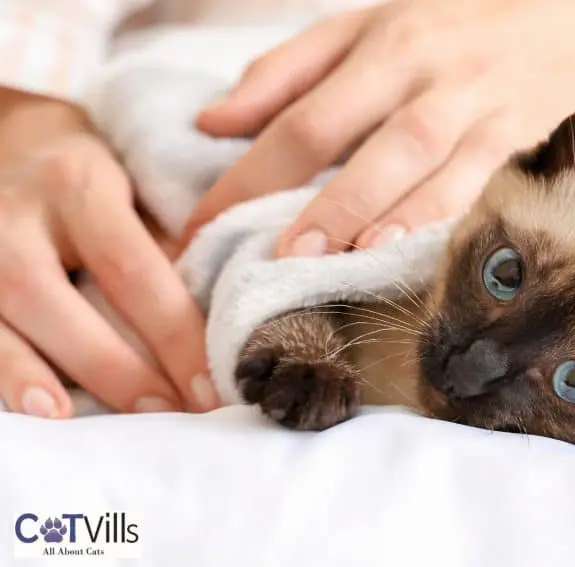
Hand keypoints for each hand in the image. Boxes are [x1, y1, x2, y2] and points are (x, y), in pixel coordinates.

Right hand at [0, 89, 218, 416]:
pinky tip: (24, 402)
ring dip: (26, 373)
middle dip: (108, 364)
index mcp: (78, 185)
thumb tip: (212, 324)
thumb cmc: (88, 176)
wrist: (7, 140)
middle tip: (162, 413)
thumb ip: (164, 247)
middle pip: (47, 293)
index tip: (208, 389)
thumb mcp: (132, 187)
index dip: (171, 333)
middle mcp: (12, 211)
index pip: (130, 267)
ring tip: (69, 420)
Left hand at [186, 0, 574, 254]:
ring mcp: (476, 104)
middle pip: (350, 138)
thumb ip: (289, 70)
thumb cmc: (460, 23)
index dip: (245, 174)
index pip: (299, 117)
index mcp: (381, 42)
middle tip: (260, 260)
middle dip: (303, 201)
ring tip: (324, 262)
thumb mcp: (371, 24)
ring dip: (367, 211)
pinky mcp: (522, 135)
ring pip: (413, 160)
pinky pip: (476, 180)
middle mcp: (425, 72)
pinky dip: (439, 215)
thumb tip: (211, 121)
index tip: (200, 227)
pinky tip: (404, 248)